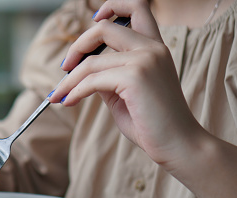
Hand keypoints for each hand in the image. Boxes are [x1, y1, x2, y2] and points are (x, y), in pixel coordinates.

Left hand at [48, 0, 205, 170]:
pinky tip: (68, 102)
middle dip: (77, 46)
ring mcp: (145, 60)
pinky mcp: (135, 77)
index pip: (137, 7)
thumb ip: (108, 77)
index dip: (111, 7)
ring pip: (91, 61)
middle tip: (65, 67)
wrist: (178, 145)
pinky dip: (74, 91)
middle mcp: (152, 48)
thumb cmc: (152, 123)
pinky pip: (92, 80)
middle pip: (104, 27)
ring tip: (58, 95)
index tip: (93, 21)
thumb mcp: (125, 93)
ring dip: (68, 80)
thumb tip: (82, 71)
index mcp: (155, 47)